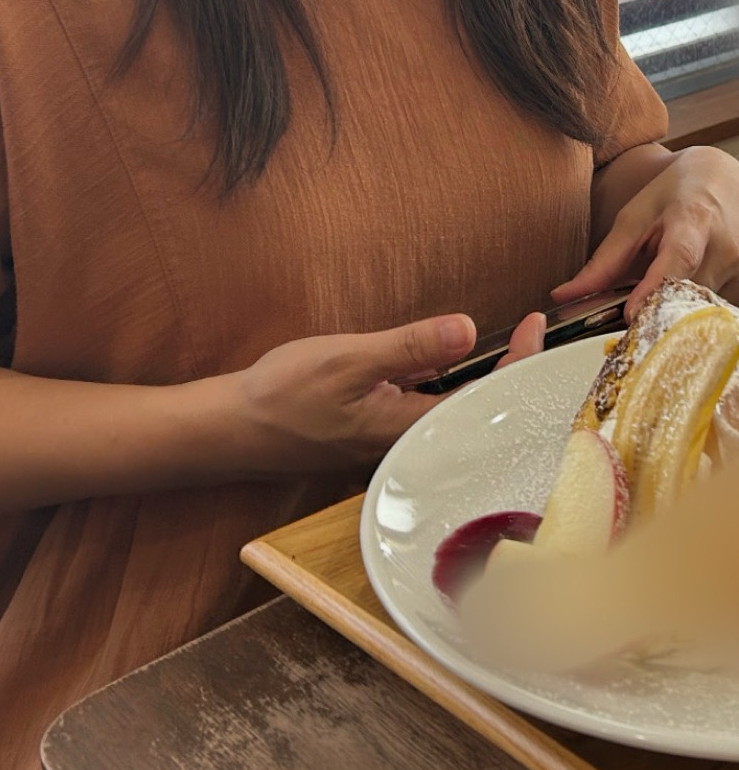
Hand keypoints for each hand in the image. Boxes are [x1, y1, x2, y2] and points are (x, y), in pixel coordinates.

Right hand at [232, 309, 545, 475]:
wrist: (236, 429)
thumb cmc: (286, 396)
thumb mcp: (349, 360)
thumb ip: (409, 346)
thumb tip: (468, 328)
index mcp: (411, 429)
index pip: (484, 398)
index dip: (516, 363)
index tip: (533, 324)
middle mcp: (410, 444)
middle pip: (477, 412)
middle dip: (510, 374)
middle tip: (531, 334)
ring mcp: (393, 443)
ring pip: (453, 413)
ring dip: (481, 382)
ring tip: (507, 348)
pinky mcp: (377, 436)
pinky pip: (427, 412)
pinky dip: (449, 387)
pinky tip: (447, 366)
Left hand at [551, 145, 738, 320]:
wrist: (722, 181)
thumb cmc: (674, 196)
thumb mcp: (634, 217)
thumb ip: (603, 261)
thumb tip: (563, 297)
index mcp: (693, 220)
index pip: (678, 259)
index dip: (655, 288)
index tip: (630, 315)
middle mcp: (725, 246)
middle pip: (685, 295)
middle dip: (654, 311)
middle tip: (625, 320)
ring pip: (697, 308)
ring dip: (671, 310)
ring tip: (655, 295)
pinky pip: (710, 311)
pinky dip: (688, 309)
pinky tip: (678, 295)